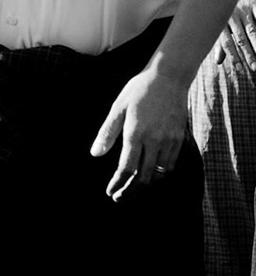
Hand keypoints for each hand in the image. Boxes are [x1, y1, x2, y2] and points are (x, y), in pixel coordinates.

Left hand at [90, 67, 190, 198]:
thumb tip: (95, 154)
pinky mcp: (180, 138)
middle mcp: (155, 140)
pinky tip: (150, 173)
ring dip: (146, 183)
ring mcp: (170, 140)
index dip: (118, 183)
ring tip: (133, 187)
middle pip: (144, 176)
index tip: (110, 192)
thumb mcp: (117, 108)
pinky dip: (161, 173)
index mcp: (136, 134)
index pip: (126, 168)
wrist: (169, 77)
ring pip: (160, 173)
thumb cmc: (139, 91)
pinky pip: (171, 163)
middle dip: (131, 190)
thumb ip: (107, 133)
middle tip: (120, 197)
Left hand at [227, 0, 255, 75]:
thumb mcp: (221, 27)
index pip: (227, 43)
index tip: (241, 69)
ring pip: (252, 30)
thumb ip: (221, 44)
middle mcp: (231, 17)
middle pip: (241, 39)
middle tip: (254, 68)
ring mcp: (243, 10)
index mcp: (221, 23)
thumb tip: (218, 62)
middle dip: (248, 54)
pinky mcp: (254, 4)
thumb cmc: (227, 14)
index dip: (233, 56)